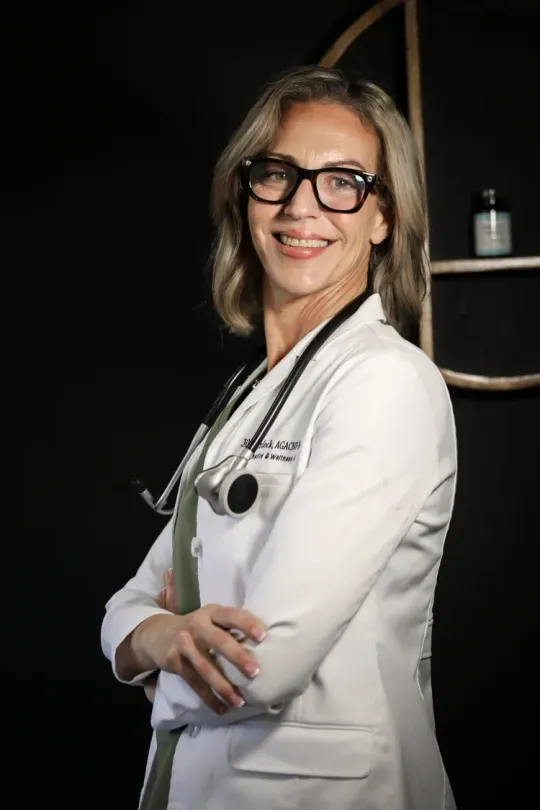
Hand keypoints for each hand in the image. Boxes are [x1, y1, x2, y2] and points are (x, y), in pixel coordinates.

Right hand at [135, 573, 265, 713]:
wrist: (157, 634)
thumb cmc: (197, 627)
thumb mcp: (211, 618)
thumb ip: (230, 625)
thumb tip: (265, 641)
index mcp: (211, 612)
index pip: (231, 615)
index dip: (246, 624)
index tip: (263, 636)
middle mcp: (197, 625)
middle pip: (218, 641)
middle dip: (237, 656)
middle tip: (255, 672)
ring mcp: (184, 644)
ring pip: (205, 667)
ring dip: (224, 686)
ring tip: (240, 701)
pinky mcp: (175, 663)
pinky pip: (194, 683)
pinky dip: (209, 698)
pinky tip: (222, 709)